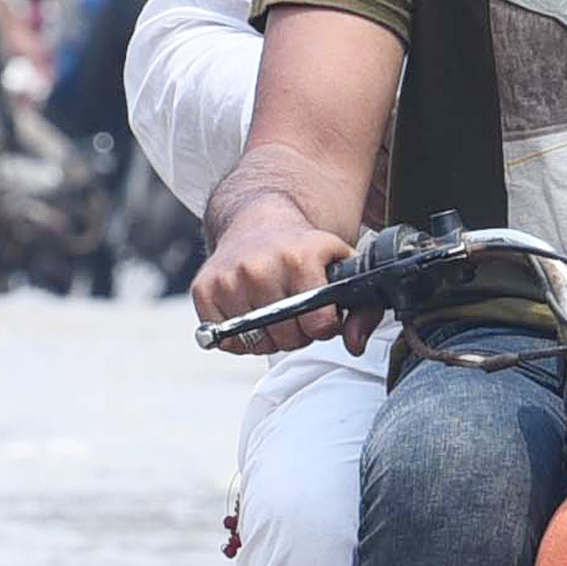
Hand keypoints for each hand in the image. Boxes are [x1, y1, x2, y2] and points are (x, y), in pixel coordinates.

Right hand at [191, 195, 361, 355]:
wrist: (259, 221)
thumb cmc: (303, 249)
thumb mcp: (342, 266)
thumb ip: (363, 308)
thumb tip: (356, 344)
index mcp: (299, 258)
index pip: (318, 325)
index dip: (324, 326)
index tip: (322, 313)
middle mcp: (259, 267)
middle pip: (287, 338)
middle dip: (297, 333)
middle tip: (296, 310)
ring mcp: (228, 279)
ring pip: (256, 343)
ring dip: (268, 336)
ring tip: (274, 309)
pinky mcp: (203, 289)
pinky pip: (226, 339)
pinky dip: (239, 336)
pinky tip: (250, 311)